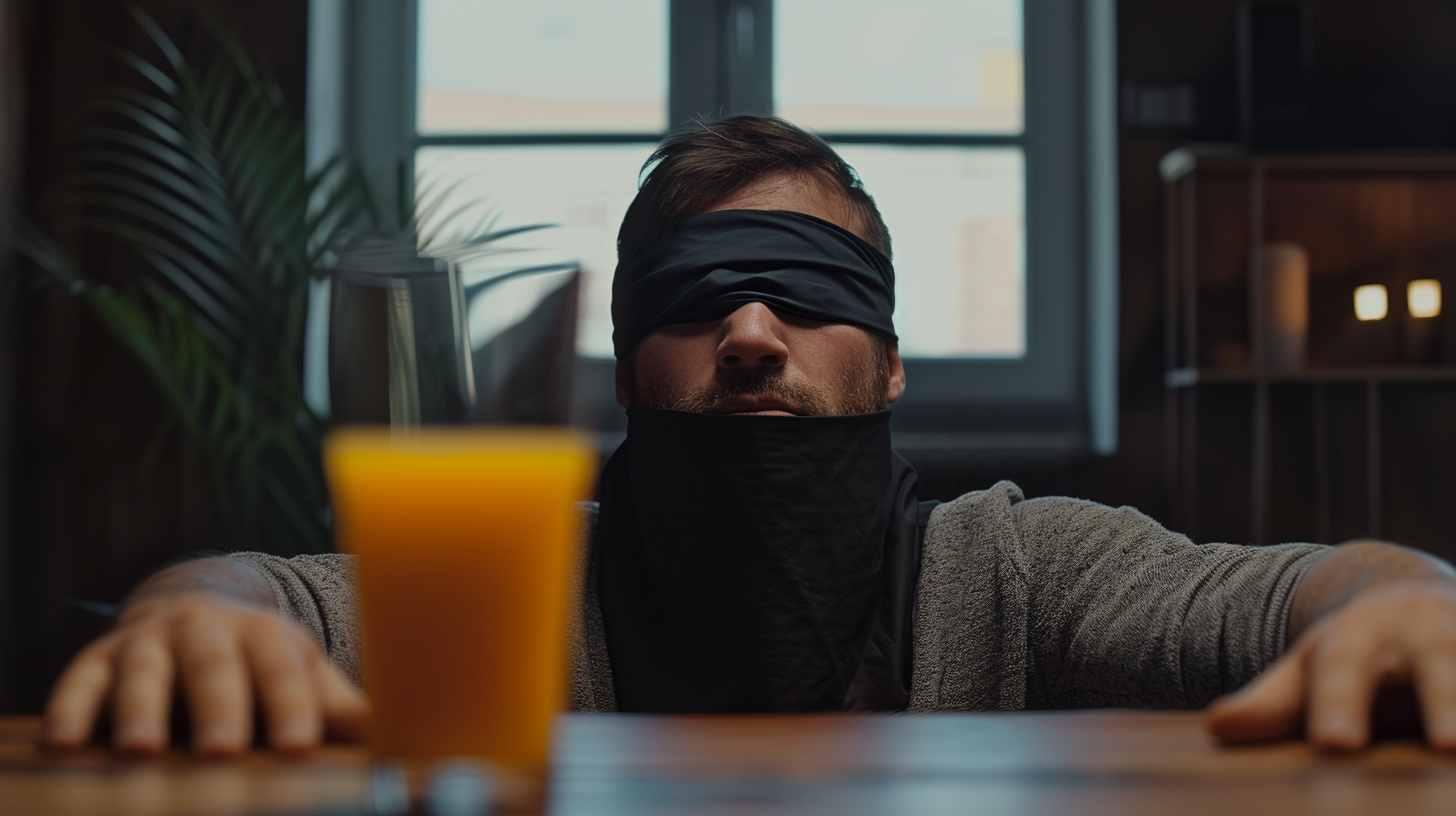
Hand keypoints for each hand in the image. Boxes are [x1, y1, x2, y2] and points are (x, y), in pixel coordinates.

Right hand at [44, 591, 367, 755]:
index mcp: (267, 637)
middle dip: (221, 707)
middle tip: (225, 751)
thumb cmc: (260, 658)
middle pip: (216, 667)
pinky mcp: (100, 658)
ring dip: (142, 708)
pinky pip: (82, 680)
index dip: (292, 708)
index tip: (299, 748)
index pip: (284, 672)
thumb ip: (341, 708)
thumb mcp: (303, 673)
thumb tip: (405, 739)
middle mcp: (208, 632)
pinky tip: (66, 740)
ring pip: (145, 671)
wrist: (194, 608)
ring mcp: (151, 642)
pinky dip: (72, 706)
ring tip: (141, 748)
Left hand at [1207, 578, 1455, 749]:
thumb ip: (1271, 704)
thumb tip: (1217, 728)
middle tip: (1449, 746)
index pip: (1345, 669)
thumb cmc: (1355, 656)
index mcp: (1360, 635)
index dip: (1341, 704)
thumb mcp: (1310, 671)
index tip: (1335, 744)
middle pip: (1440, 664)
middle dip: (1448, 701)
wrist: (1416, 602)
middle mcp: (1427, 630)